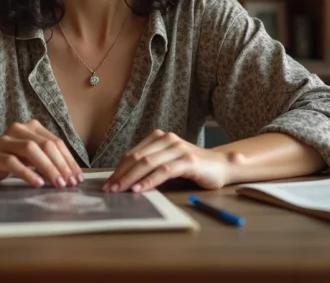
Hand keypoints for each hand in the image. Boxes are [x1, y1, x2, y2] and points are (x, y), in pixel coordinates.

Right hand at [0, 120, 83, 187]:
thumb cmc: (8, 160)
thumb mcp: (30, 157)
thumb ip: (47, 159)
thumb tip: (71, 175)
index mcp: (32, 127)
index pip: (56, 142)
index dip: (68, 160)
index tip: (77, 177)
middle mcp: (19, 130)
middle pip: (46, 145)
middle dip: (61, 165)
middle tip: (70, 183)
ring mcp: (6, 141)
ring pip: (31, 150)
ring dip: (47, 167)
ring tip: (58, 183)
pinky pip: (13, 162)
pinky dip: (27, 173)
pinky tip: (38, 183)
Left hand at [104, 130, 230, 192]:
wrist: (221, 166)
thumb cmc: (191, 168)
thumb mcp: (167, 164)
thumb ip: (150, 167)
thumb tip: (123, 181)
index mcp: (159, 137)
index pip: (132, 154)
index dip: (118, 169)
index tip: (108, 184)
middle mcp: (167, 139)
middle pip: (136, 158)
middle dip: (120, 175)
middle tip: (109, 190)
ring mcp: (177, 149)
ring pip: (147, 163)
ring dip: (130, 178)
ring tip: (120, 191)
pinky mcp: (188, 161)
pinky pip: (164, 171)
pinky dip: (149, 181)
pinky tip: (139, 189)